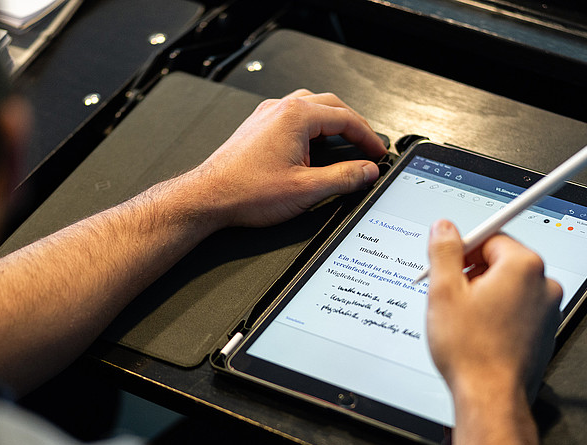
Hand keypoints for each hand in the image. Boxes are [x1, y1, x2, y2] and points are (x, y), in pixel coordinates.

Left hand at [184, 89, 386, 230]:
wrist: (209, 197)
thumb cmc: (245, 191)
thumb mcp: (306, 189)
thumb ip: (344, 178)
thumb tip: (367, 172)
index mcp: (296, 116)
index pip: (346, 118)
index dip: (368, 136)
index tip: (378, 152)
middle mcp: (280, 109)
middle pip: (331, 105)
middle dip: (353, 125)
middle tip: (367, 146)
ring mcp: (266, 116)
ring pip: (310, 106)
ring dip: (331, 122)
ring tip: (344, 143)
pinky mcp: (257, 127)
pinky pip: (292, 116)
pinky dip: (311, 126)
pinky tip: (313, 147)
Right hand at [425, 220, 561, 402]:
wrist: (490, 396)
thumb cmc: (472, 350)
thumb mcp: (444, 291)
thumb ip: (445, 251)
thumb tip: (444, 229)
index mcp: (523, 266)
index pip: (491, 237)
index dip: (463, 249)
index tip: (449, 261)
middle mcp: (544, 285)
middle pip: (502, 261)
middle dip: (473, 273)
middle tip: (451, 294)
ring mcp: (548, 310)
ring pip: (508, 287)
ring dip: (485, 295)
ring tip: (464, 319)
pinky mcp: (545, 332)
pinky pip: (518, 310)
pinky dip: (498, 315)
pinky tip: (479, 333)